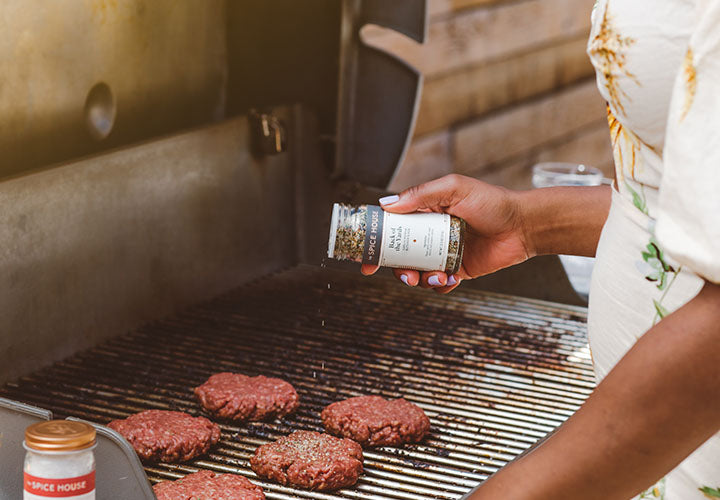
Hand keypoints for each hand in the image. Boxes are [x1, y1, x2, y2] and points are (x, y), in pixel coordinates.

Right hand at [361, 174, 531, 292]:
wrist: (523, 226)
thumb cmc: (492, 201)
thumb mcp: (454, 188)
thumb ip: (421, 195)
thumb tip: (387, 204)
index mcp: (425, 212)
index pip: (393, 225)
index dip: (376, 240)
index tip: (366, 255)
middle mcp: (431, 233)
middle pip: (400, 254)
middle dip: (396, 268)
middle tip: (402, 274)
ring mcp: (443, 252)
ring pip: (417, 271)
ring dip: (419, 278)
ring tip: (434, 276)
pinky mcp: (458, 269)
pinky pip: (440, 283)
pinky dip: (440, 284)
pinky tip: (450, 278)